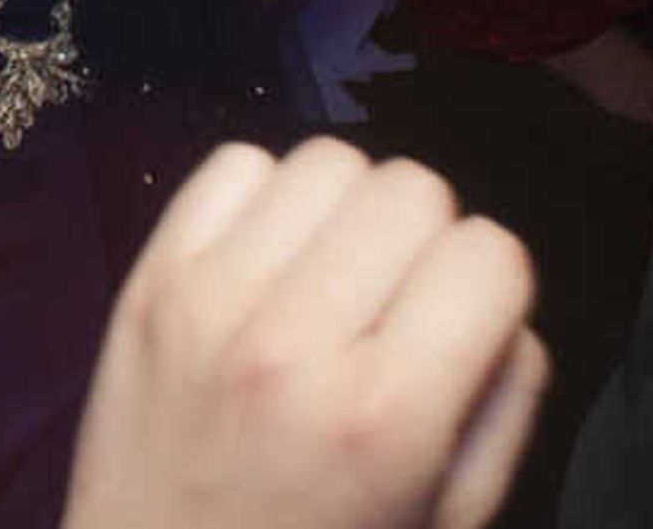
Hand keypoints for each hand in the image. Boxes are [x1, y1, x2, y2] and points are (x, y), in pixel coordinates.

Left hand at [60, 139, 544, 528]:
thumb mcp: (450, 515)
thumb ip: (501, 404)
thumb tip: (504, 307)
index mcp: (389, 412)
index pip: (490, 254)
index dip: (492, 284)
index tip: (466, 320)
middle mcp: (297, 339)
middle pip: (412, 188)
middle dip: (427, 239)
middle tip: (400, 301)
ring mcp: (210, 298)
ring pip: (325, 160)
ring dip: (348, 211)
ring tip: (334, 278)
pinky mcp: (149, 277)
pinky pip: (231, 165)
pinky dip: (264, 197)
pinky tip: (269, 261)